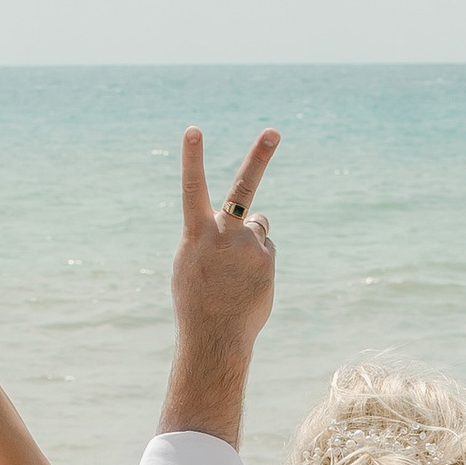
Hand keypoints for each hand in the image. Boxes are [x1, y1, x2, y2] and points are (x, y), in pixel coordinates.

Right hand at [174, 126, 280, 357]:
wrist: (215, 334)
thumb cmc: (197, 298)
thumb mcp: (191, 263)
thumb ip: (210, 236)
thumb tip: (247, 224)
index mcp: (196, 233)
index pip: (192, 188)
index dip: (192, 158)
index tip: (192, 130)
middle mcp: (224, 233)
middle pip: (243, 188)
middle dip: (259, 156)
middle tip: (273, 131)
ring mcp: (248, 245)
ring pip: (258, 226)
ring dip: (251, 240)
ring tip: (236, 271)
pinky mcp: (266, 258)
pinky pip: (265, 248)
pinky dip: (258, 261)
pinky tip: (247, 283)